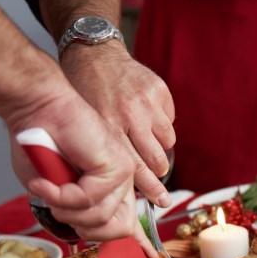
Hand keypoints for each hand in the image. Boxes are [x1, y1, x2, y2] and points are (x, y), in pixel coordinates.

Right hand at [6, 85, 159, 257]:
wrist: (36, 109)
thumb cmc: (38, 145)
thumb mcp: (52, 188)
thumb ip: (70, 209)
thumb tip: (81, 230)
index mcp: (111, 188)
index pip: (131, 222)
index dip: (139, 244)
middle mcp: (122, 182)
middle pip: (117, 230)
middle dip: (82, 227)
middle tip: (58, 205)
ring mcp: (122, 173)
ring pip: (99, 218)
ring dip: (64, 208)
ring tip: (48, 186)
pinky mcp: (116, 166)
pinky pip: (88, 200)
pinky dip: (61, 195)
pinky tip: (47, 181)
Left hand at [61, 42, 176, 207]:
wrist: (94, 55)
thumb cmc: (86, 94)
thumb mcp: (88, 124)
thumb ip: (107, 151)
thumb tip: (125, 184)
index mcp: (109, 126)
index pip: (136, 166)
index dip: (151, 188)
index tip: (162, 202)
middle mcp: (130, 115)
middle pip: (157, 158)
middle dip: (158, 170)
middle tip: (156, 172)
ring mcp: (147, 101)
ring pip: (168, 141)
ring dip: (160, 146)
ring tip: (146, 139)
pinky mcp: (159, 90)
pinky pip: (170, 120)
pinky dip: (161, 124)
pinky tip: (146, 117)